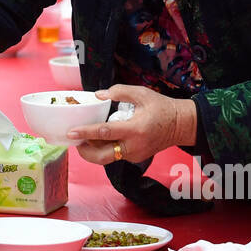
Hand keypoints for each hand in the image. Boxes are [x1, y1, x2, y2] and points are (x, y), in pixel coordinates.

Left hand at [66, 84, 197, 164]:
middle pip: (102, 156)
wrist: (180, 125)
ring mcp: (135, 155)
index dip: (85, 132)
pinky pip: (116, 156)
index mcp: (134, 129)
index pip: (104, 132)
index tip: (71, 132)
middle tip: (75, 140)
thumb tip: (98, 95)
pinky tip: (101, 138)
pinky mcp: (136, 158)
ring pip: (107, 158)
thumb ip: (119, 92)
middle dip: (85, 151)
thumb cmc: (161, 107)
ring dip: (93, 150)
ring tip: (85, 138)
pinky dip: (105, 149)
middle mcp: (134, 146)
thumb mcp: (141, 93)